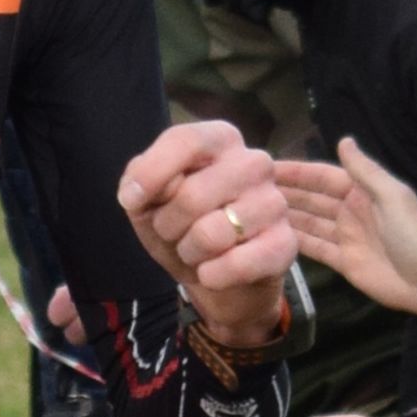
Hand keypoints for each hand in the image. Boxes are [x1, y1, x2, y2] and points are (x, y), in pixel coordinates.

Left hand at [115, 119, 295, 363]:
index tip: (131, 201)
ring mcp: (275, 202)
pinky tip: (213, 272)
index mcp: (221, 140)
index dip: (150, 175)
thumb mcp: (149, 199)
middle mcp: (255, 163)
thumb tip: (137, 191)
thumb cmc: (181, 226)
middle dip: (167, 226)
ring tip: (197, 251)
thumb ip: (140, 180)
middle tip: (174, 234)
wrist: (216, 275)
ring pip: (210, 234)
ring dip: (189, 253)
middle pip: (191, 195)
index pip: (184, 140)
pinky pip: (236, 265)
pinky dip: (212, 276)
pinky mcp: (285, 243)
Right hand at [267, 138, 416, 317]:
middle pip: (311, 199)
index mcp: (363, 192)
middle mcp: (350, 211)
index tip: (267, 166)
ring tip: (252, 211)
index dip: (297, 171)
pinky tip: (271, 237)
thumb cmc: (415, 236)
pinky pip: (315, 248)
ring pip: (309, 222)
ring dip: (285, 215)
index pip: (322, 176)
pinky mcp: (343, 262)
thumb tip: (344, 139)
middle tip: (247, 188)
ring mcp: (346, 237)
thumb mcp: (392, 197)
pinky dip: (295, 242)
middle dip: (284, 192)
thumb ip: (365, 172)